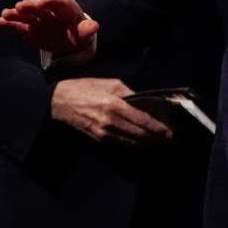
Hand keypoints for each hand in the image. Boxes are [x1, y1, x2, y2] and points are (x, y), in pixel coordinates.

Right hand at [0, 0, 97, 57]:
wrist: (72, 40)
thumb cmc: (80, 33)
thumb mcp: (85, 31)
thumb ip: (87, 30)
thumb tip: (95, 26)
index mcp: (65, 8)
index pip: (57, 2)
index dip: (48, 2)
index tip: (39, 3)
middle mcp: (49, 12)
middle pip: (38, 7)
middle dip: (29, 7)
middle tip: (19, 7)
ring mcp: (37, 20)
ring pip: (25, 15)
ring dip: (15, 15)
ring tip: (4, 15)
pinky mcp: (29, 29)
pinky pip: (17, 25)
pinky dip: (7, 24)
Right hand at [51, 78, 171, 145]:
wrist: (59, 101)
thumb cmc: (85, 88)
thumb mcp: (109, 83)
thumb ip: (129, 93)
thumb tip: (143, 102)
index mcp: (114, 105)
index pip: (141, 120)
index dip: (156, 127)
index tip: (168, 131)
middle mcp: (110, 121)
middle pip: (138, 133)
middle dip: (155, 138)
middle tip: (168, 139)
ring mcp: (103, 132)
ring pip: (130, 141)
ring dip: (145, 143)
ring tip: (158, 143)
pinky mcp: (98, 138)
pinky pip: (119, 143)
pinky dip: (131, 144)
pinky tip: (140, 143)